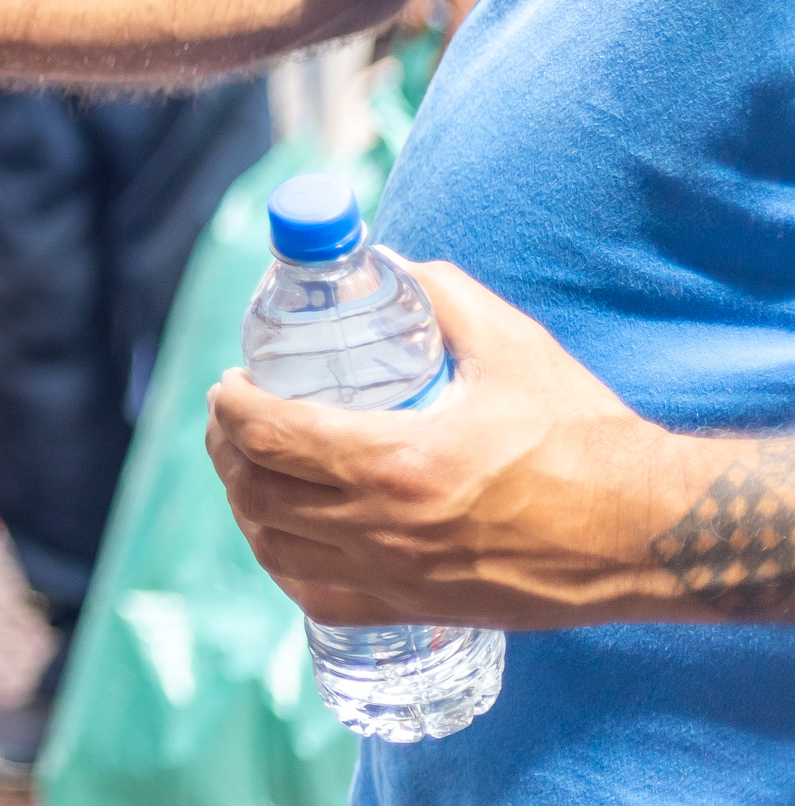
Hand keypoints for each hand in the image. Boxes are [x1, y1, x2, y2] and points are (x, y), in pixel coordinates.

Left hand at [206, 259, 687, 629]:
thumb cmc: (584, 438)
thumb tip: (388, 262)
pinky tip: (285, 534)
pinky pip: (317, 596)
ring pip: (275, 547)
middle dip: (228, 447)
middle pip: (256, 491)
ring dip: (246, 503)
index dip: (232, 404)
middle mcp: (382, 529)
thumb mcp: (512, 347)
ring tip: (251, 466)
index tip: (233, 380)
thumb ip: (442, 296)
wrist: (646, 533)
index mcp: (395, 462)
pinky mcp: (416, 611)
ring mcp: (396, 579)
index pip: (268, 434)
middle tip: (234, 415)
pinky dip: (283, 562)